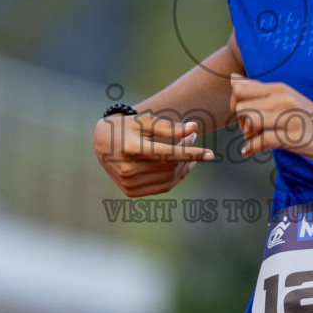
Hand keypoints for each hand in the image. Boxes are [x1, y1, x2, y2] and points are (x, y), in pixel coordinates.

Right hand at [93, 112, 212, 197]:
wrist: (102, 142)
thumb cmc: (127, 126)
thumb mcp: (145, 120)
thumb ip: (169, 126)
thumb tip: (193, 128)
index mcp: (130, 148)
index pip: (166, 154)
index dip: (190, 154)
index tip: (211, 154)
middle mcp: (127, 169)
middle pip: (169, 165)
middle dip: (187, 152)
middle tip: (192, 136)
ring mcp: (128, 183)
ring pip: (169, 177)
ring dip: (184, 164)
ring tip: (188, 147)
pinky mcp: (131, 192)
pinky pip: (163, 187)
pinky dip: (177, 176)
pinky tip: (184, 164)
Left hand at [230, 74, 312, 167]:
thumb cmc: (312, 121)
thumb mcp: (286, 99)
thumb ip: (259, 90)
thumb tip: (232, 78)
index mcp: (280, 88)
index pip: (239, 88)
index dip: (236, 104)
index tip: (246, 117)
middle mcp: (283, 98)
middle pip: (240, 105)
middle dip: (240, 122)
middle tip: (251, 132)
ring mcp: (289, 117)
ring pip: (249, 120)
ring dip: (247, 135)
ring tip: (255, 141)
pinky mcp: (294, 137)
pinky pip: (261, 140)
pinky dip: (251, 148)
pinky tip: (251, 152)